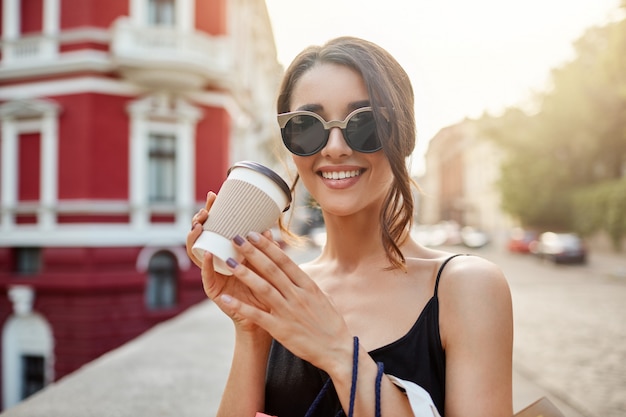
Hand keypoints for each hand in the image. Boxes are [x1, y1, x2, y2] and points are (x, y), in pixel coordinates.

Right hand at [186, 192, 271, 333]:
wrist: (266, 317)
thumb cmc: (266, 289)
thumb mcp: (265, 263)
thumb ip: (264, 248)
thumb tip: (267, 229)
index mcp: (226, 252)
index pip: (214, 226)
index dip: (212, 211)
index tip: (213, 195)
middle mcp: (216, 261)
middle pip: (201, 236)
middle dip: (199, 220)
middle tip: (205, 210)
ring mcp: (212, 274)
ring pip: (197, 253)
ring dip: (196, 238)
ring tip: (200, 226)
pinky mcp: (214, 290)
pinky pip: (206, 276)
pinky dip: (205, 264)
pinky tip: (207, 253)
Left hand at [219, 231, 352, 370]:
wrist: (337, 350)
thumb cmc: (331, 323)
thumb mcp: (323, 297)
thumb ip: (308, 284)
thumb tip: (298, 271)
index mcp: (308, 285)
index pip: (284, 261)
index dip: (268, 246)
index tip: (255, 234)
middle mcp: (297, 295)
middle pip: (271, 269)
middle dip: (252, 252)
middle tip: (236, 237)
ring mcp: (288, 311)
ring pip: (263, 287)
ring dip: (244, 273)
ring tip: (229, 261)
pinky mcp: (280, 328)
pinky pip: (257, 315)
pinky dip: (240, 306)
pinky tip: (226, 298)